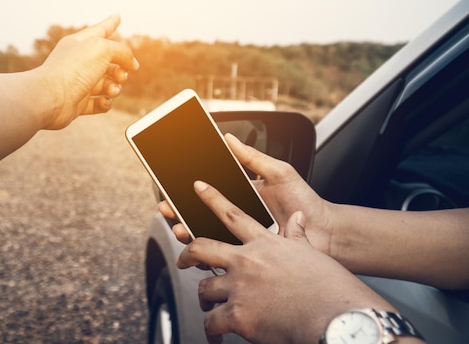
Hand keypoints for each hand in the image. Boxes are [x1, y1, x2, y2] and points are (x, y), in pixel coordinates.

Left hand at [35, 14, 138, 129]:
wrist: (50, 98)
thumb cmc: (72, 69)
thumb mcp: (103, 49)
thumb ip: (122, 52)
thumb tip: (131, 64)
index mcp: (79, 43)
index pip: (99, 30)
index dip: (110, 24)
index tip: (118, 16)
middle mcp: (78, 62)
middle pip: (107, 61)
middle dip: (120, 68)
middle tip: (122, 74)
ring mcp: (77, 83)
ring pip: (105, 83)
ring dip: (115, 86)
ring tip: (113, 89)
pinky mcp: (77, 103)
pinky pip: (98, 102)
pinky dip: (105, 102)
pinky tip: (105, 101)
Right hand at [159, 133, 334, 254]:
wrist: (326, 233)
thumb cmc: (306, 202)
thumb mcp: (279, 172)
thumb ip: (252, 157)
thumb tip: (228, 138)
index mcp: (241, 195)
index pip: (207, 192)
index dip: (187, 190)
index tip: (171, 184)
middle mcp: (237, 217)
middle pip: (199, 214)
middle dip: (178, 211)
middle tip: (167, 206)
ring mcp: (240, 238)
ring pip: (204, 236)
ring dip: (186, 231)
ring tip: (179, 226)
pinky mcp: (245, 257)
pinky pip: (219, 256)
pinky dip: (203, 253)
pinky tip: (196, 248)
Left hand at [177, 180, 394, 343]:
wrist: (334, 316)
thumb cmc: (329, 288)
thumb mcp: (312, 253)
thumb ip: (297, 235)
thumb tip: (297, 218)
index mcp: (265, 245)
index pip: (232, 214)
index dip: (212, 198)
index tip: (198, 188)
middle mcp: (247, 262)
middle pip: (202, 248)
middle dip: (187, 253)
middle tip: (183, 259)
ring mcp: (239, 287)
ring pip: (205, 288)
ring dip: (205, 300)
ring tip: (208, 308)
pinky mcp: (237, 315)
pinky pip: (211, 322)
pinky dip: (211, 331)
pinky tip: (216, 336)